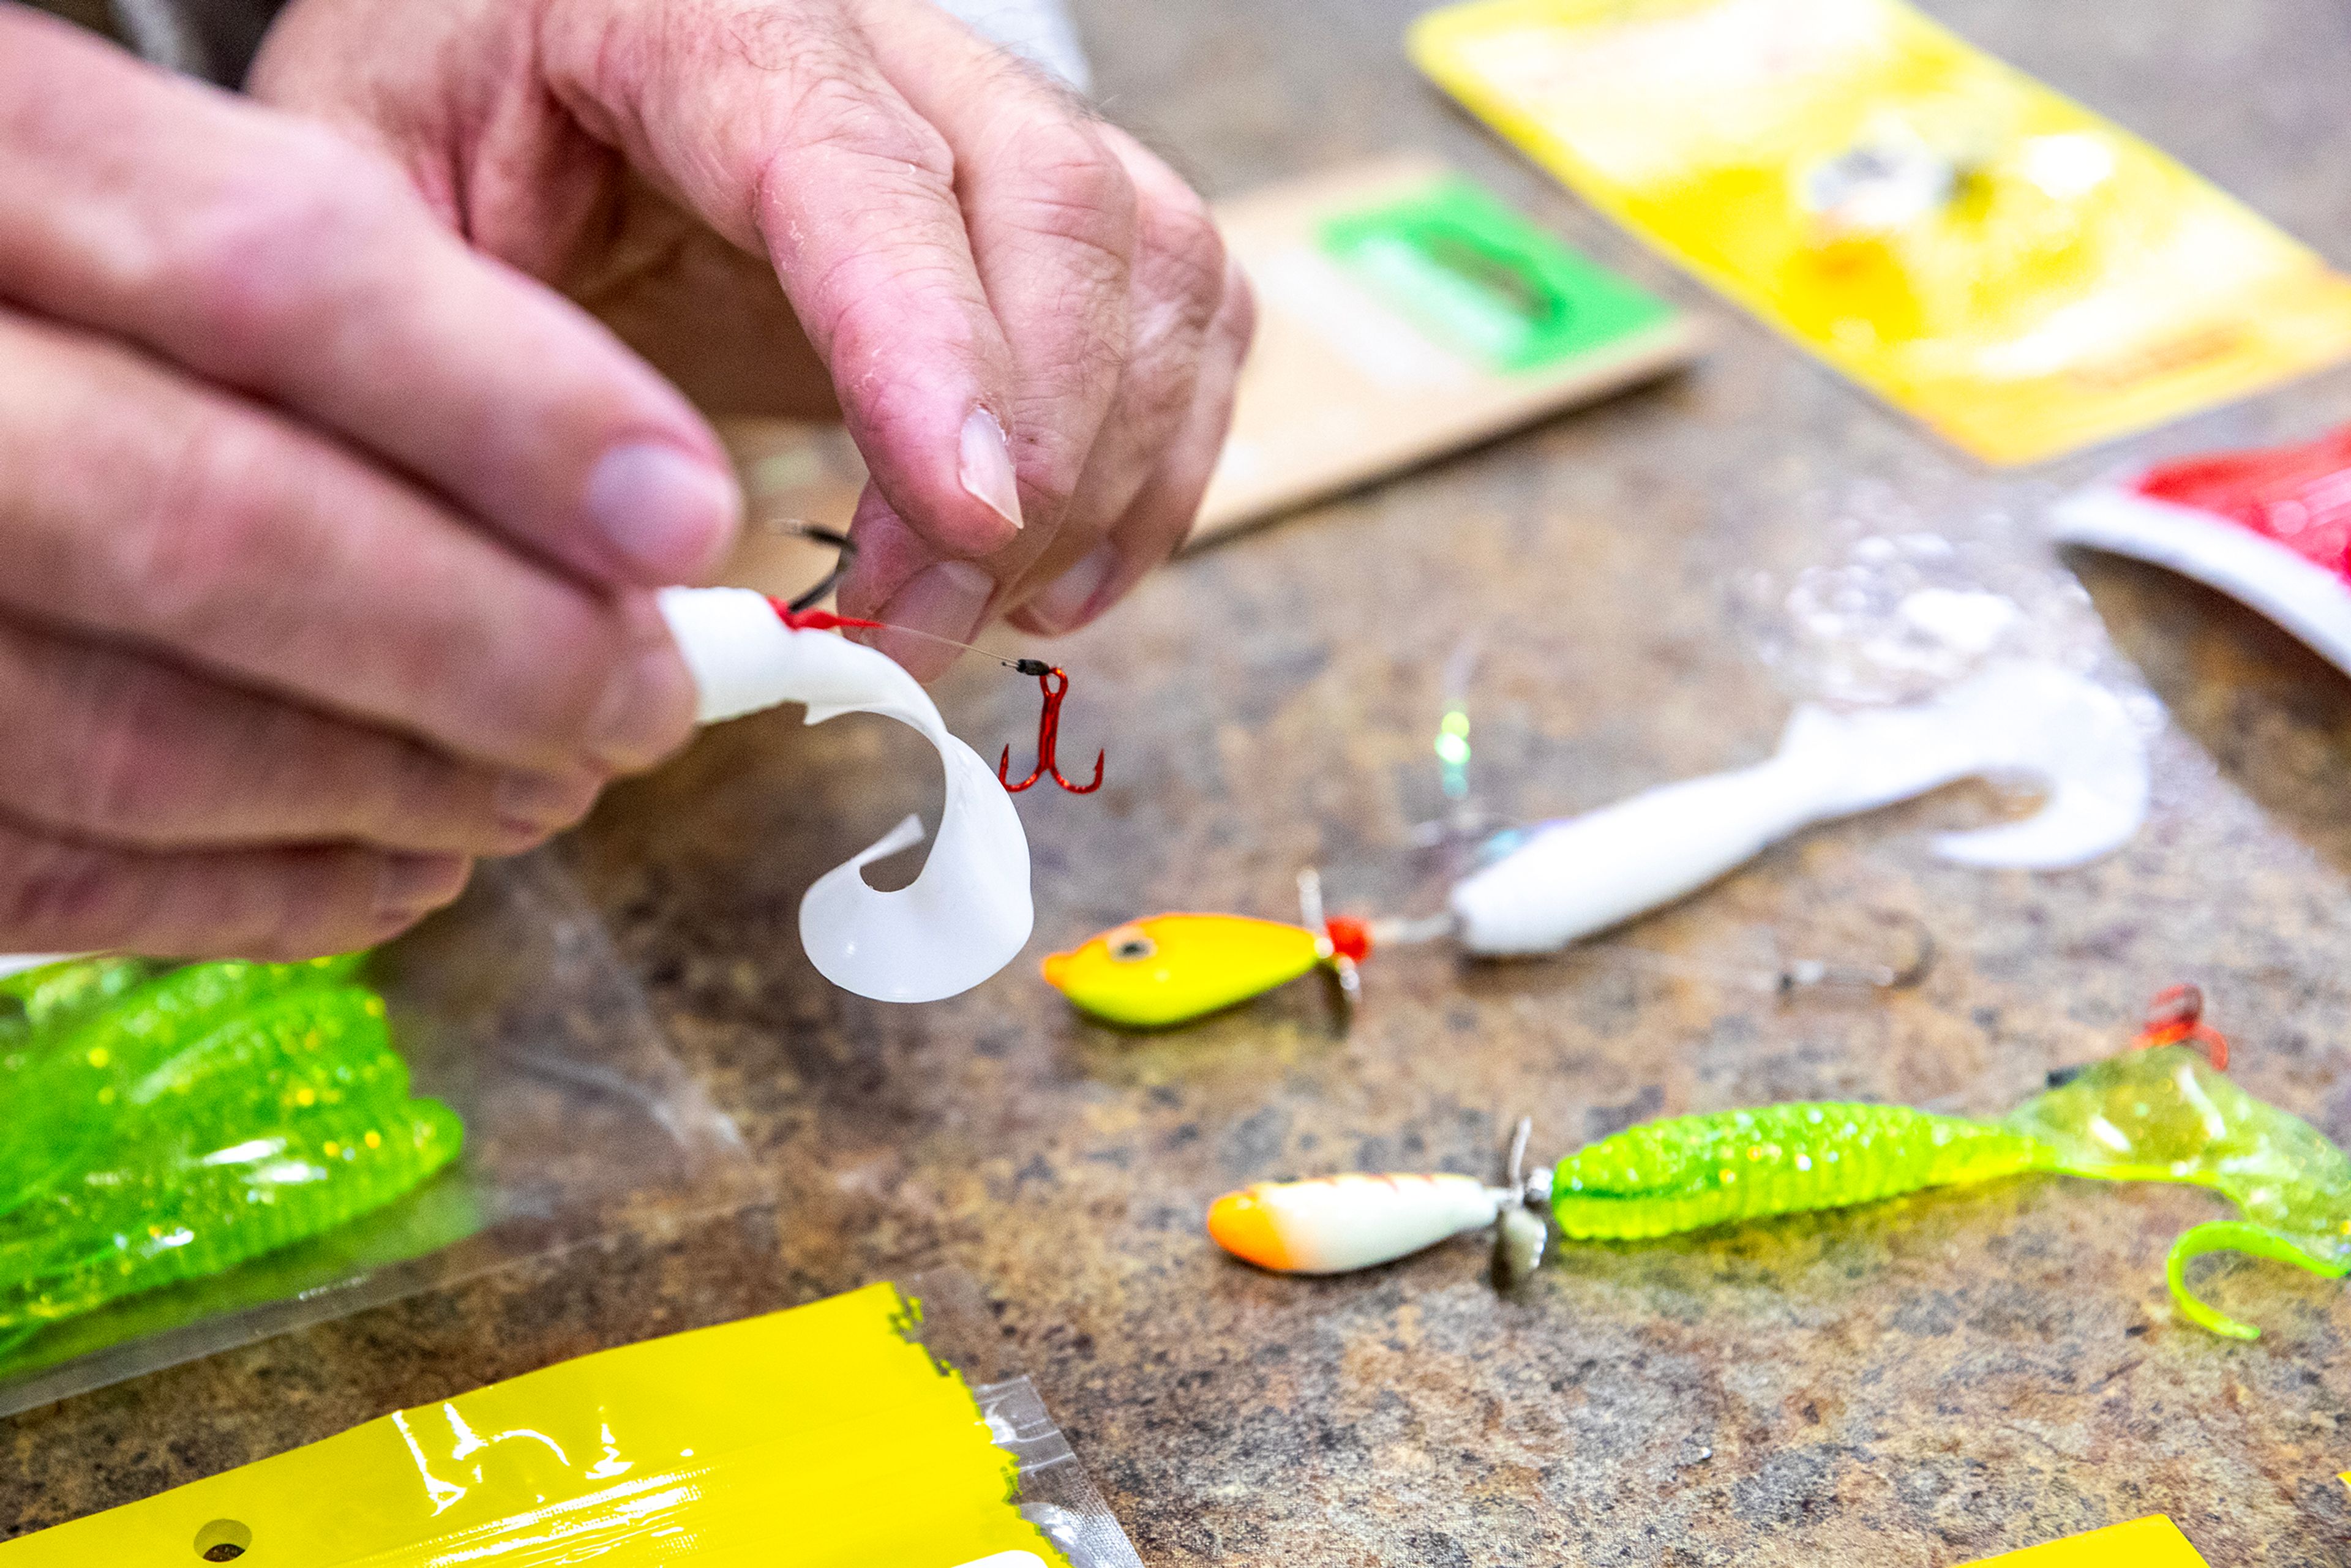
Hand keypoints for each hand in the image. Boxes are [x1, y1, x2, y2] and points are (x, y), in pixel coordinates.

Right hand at [0, 9, 741, 958]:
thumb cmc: (57, 291)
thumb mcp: (155, 200)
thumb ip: (345, 302)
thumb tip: (632, 494)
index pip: (271, 272)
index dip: (513, 411)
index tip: (680, 512)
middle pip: (215, 527)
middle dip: (491, 642)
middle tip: (644, 698)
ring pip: (144, 738)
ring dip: (407, 783)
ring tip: (556, 780)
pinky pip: (64, 872)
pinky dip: (276, 886)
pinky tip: (413, 862)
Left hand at [250, 0, 1254, 680]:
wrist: (531, 84)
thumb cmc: (449, 140)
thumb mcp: (365, 205)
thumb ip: (451, 350)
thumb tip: (629, 554)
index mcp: (690, 11)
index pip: (854, 165)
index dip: (930, 344)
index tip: (965, 512)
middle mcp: (876, 37)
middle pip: (1052, 206)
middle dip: (1033, 449)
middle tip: (929, 623)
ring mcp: (986, 109)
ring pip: (1150, 257)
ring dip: (1106, 471)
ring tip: (987, 612)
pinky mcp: (1053, 197)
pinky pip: (1190, 305)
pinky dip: (1163, 456)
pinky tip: (1066, 567)